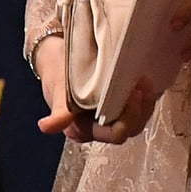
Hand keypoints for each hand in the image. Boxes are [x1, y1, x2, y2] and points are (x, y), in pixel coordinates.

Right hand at [34, 33, 156, 144]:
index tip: (134, 93)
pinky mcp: (114, 105)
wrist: (55, 57)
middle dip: (140, 110)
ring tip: (144, 80)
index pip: (114, 134)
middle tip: (142, 83)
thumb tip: (46, 127)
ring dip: (144, 103)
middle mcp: (97, 129)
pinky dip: (143, 98)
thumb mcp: (58, 88)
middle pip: (128, 129)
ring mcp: (107, 117)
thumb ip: (59, 110)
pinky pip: (135, 109)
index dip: (128, 117)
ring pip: (135, 121)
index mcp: (83, 130)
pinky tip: (144, 81)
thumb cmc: (56, 72)